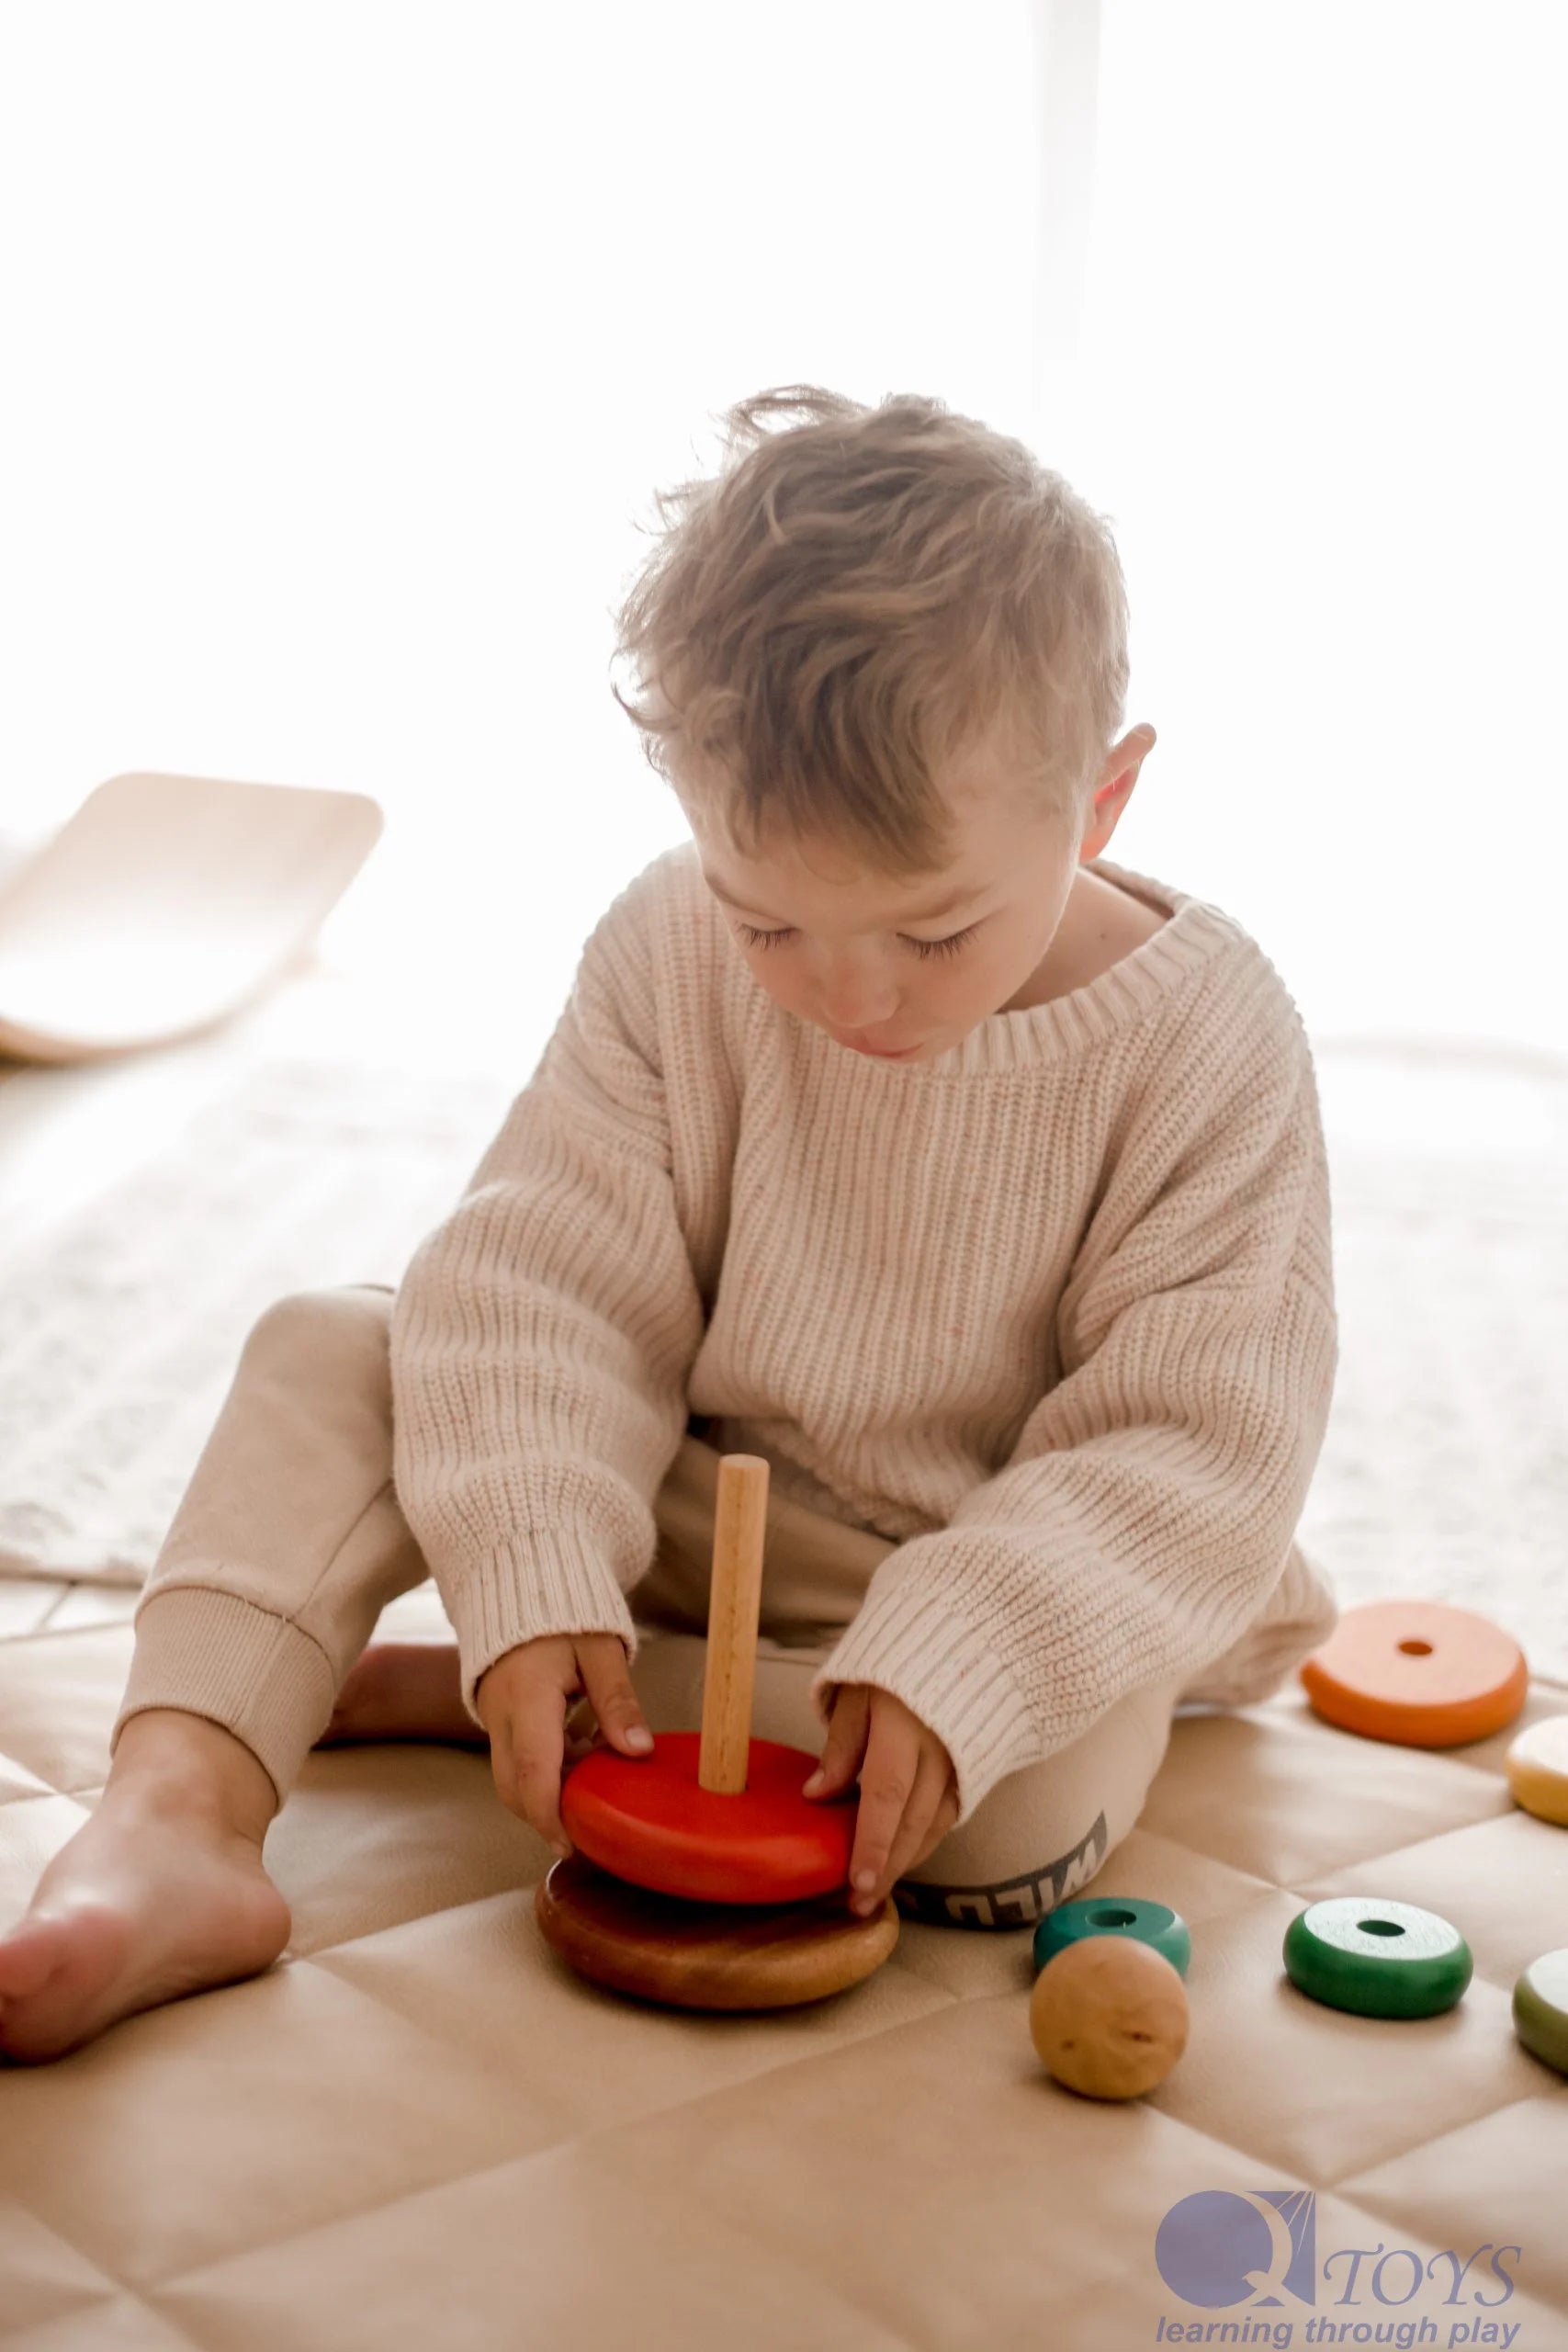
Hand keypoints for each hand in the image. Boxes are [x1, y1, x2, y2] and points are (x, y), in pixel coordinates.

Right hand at [474, 1632, 653, 1855]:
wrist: (520, 1585)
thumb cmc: (565, 1615)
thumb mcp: (601, 1650)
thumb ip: (618, 1700)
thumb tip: (639, 1750)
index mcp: (527, 1696)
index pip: (534, 1770)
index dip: (551, 1814)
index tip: (572, 1843)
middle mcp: (501, 1714)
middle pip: (513, 1787)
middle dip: (546, 1817)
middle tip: (588, 1831)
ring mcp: (494, 1718)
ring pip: (511, 1778)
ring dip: (548, 1793)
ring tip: (595, 1786)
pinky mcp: (498, 1718)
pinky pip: (515, 1759)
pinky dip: (546, 1771)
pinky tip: (583, 1757)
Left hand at [802, 1683, 959, 1914]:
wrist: (965, 1639)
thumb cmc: (897, 1662)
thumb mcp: (858, 1691)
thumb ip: (841, 1745)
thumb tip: (817, 1796)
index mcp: (906, 1723)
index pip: (887, 1794)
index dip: (873, 1843)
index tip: (856, 1884)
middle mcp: (941, 1747)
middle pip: (913, 1820)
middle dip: (887, 1868)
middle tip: (859, 1905)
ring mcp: (964, 1759)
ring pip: (935, 1824)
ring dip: (906, 1861)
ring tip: (876, 1891)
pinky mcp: (975, 1767)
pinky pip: (950, 1814)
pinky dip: (926, 1840)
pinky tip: (905, 1857)